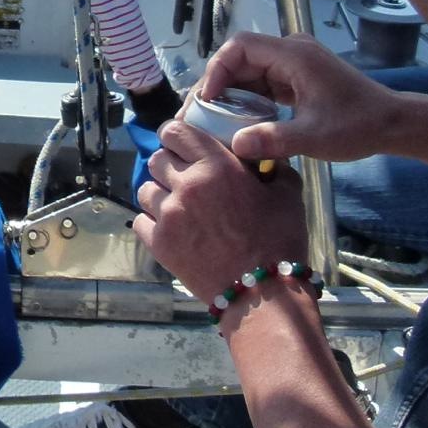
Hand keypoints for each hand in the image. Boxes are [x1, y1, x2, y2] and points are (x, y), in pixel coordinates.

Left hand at [133, 115, 310, 303]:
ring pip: (145, 190)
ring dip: (159, 194)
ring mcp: (168, 215)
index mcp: (216, 165)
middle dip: (169, 165)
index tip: (182, 144)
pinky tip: (172, 229)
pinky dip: (153, 222)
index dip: (175, 136)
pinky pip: (140, 220)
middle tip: (185, 179)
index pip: (175, 131)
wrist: (262, 295)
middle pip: (156, 160)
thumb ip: (273, 167)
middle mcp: (186, 185)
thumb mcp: (287, 195)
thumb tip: (264, 156)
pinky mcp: (158, 243)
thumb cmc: (279, 242)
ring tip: (179, 207)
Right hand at [193, 32, 395, 167]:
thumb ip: (274, 140)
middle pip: (241, 58)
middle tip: (203, 114)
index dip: (217, 69)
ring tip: (216, 120)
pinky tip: (241, 121)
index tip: (208, 99)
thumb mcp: (314, 137)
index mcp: (294, 55)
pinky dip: (249, 98)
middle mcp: (292, 51)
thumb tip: (236, 146)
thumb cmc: (358, 126)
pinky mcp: (298, 77)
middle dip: (220, 84)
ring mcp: (295, 63)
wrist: (393, 124)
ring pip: (250, 70)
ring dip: (233, 93)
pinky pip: (263, 81)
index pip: (240, 46)